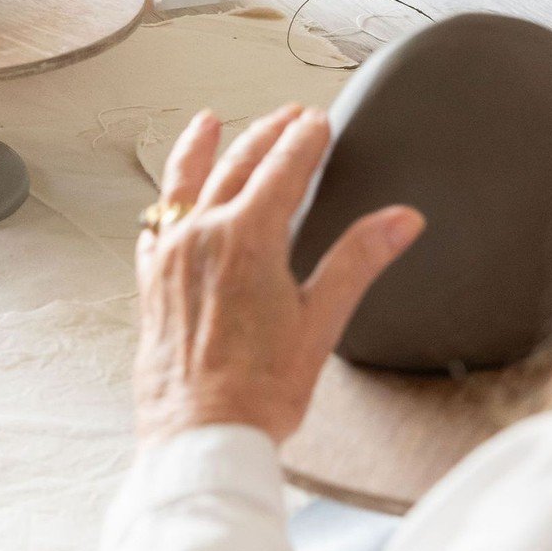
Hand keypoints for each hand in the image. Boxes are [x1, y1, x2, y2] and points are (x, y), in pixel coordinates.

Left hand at [133, 105, 424, 445]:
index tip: (319, 120)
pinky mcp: (150, 280)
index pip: (283, 169)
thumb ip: (358, 261)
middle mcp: (202, 235)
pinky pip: (155, 224)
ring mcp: (169, 255)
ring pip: (186, 184)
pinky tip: (170, 200)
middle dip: (267, 135)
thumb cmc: (260, 390)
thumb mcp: (322, 323)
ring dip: (203, 148)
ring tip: (210, 121)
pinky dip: (167, 200)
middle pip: (237, 165)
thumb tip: (401, 219)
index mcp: (247, 238)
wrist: (200, 434)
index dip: (304, 140)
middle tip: (288, 116)